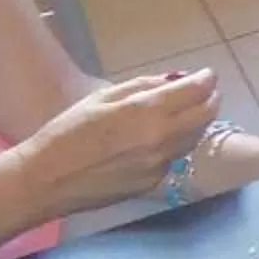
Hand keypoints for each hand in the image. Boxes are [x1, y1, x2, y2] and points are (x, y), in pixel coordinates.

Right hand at [18, 71, 220, 213]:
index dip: (206, 80)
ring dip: (198, 122)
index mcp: (146, 112)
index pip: (195, 91)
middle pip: (205, 116)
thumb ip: (143, 87)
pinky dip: (177, 143)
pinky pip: (175, 158)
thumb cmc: (67, 132)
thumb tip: (173, 81)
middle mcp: (161, 139)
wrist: (47, 180)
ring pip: (194, 138)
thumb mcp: (102, 97)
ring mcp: (160, 164)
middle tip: (207, 92)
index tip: (207, 75)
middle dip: (211, 100)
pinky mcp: (153, 183)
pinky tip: (163, 137)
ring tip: (190, 111)